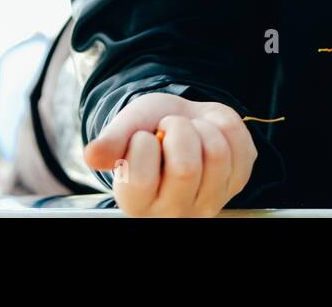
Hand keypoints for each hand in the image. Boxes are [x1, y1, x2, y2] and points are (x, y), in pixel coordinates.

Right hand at [82, 92, 256, 216]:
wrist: (181, 119)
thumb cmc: (148, 128)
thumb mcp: (125, 128)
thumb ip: (111, 142)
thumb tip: (92, 156)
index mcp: (136, 202)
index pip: (141, 177)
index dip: (143, 143)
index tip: (143, 137)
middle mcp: (173, 213)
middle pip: (185, 167)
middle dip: (176, 130)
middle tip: (168, 129)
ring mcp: (209, 201)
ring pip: (216, 155)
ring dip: (201, 127)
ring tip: (189, 131)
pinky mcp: (237, 182)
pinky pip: (239, 145)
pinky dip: (224, 125)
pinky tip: (210, 133)